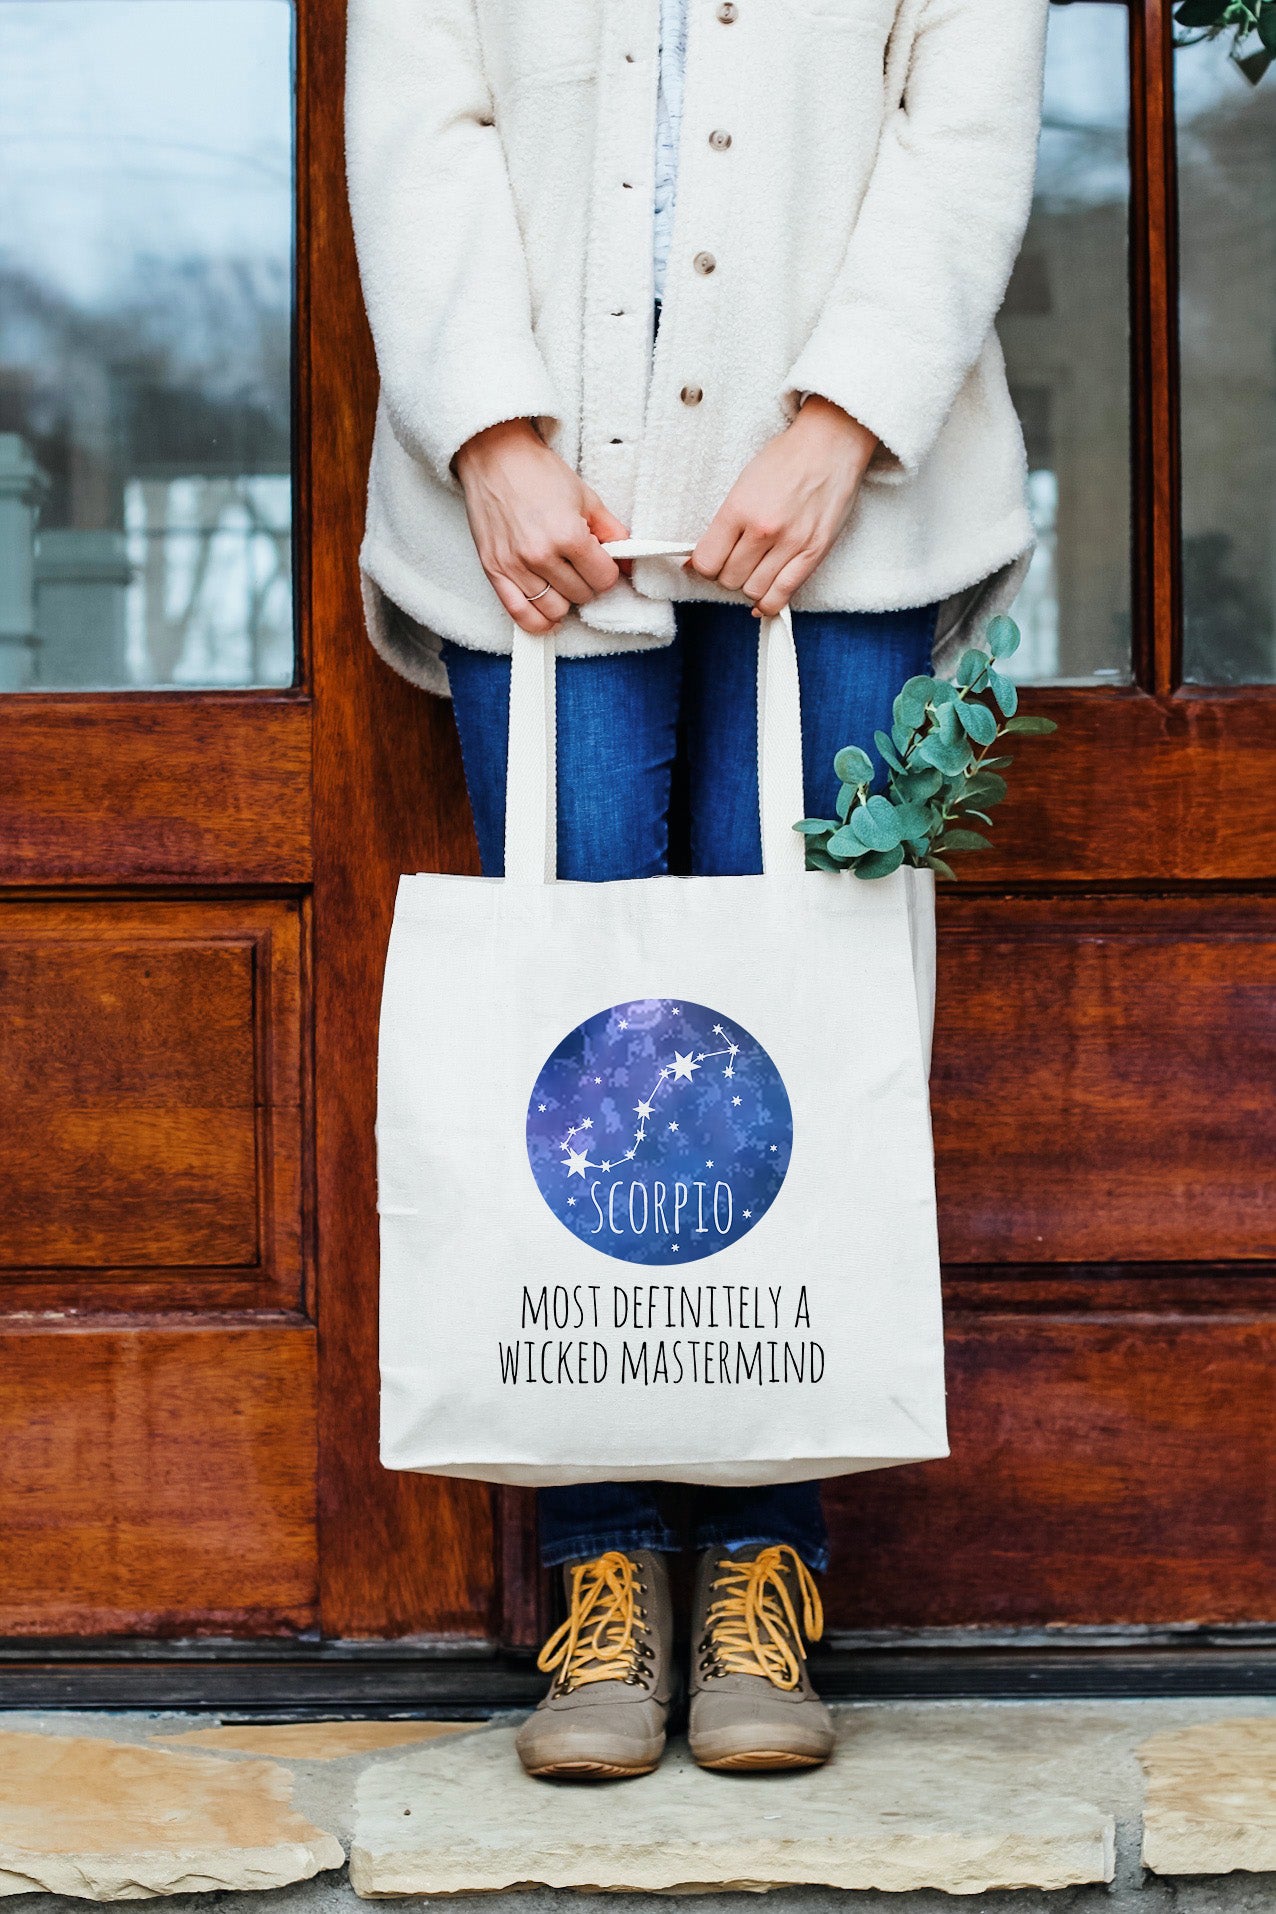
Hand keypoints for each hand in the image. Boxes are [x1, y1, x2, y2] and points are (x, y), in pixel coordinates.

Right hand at [454, 419, 626, 633]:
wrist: (494, 457)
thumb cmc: (538, 473)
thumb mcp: (586, 497)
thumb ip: (613, 533)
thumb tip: (628, 563)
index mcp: (568, 534)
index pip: (604, 579)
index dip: (608, 571)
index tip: (601, 562)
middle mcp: (541, 555)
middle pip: (581, 596)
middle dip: (587, 583)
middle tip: (579, 565)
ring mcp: (515, 566)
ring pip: (555, 610)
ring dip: (565, 600)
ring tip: (562, 581)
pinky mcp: (494, 571)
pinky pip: (520, 615)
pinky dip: (538, 622)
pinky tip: (549, 617)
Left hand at [688, 397, 878, 616]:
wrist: (830, 444)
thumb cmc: (786, 460)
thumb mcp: (744, 484)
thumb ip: (722, 525)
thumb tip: (697, 562)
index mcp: (739, 508)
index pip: (707, 562)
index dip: (704, 566)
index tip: (711, 561)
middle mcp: (763, 530)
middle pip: (729, 579)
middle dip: (727, 575)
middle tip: (736, 562)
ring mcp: (791, 543)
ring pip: (754, 591)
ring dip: (749, 586)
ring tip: (754, 571)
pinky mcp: (814, 553)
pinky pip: (783, 595)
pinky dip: (769, 603)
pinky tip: (763, 598)